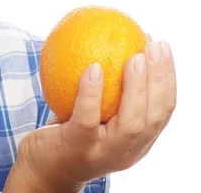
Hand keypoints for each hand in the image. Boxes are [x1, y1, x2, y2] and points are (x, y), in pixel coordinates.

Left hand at [8, 40, 176, 191]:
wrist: (42, 169)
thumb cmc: (69, 134)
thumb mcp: (96, 114)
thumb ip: (108, 91)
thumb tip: (113, 41)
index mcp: (137, 142)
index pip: (163, 111)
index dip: (168, 78)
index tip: (162, 47)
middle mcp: (126, 151)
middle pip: (155, 116)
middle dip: (160, 79)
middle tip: (154, 45)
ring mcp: (103, 152)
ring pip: (131, 122)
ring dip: (136, 87)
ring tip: (134, 56)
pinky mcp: (77, 147)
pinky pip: (87, 118)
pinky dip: (92, 92)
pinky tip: (93, 68)